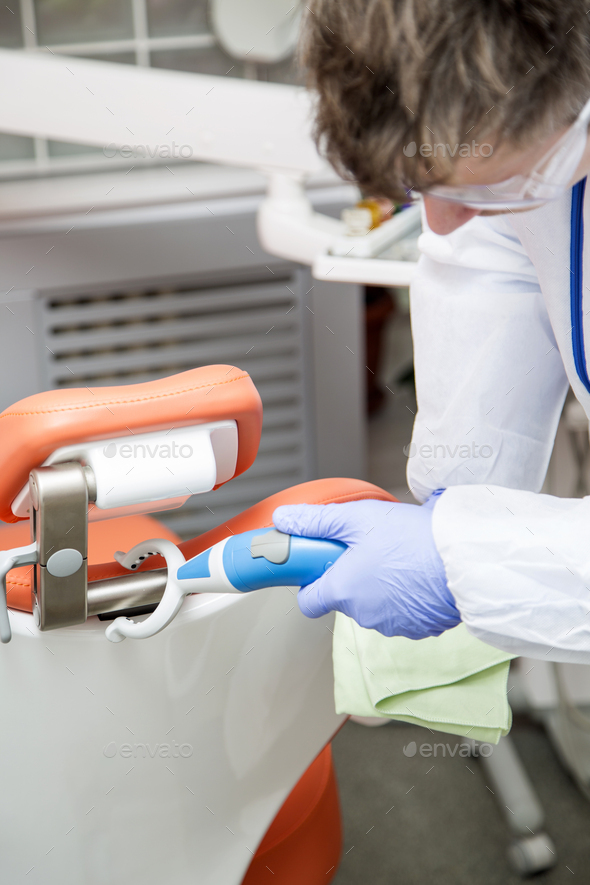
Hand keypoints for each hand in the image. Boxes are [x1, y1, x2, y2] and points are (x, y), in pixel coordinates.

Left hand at [272, 494, 459, 639]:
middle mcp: (364, 615)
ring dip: (378, 586)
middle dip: (350, 575)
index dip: (310, 582)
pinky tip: (416, 574)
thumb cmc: (413, 539)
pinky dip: (404, 597)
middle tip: (369, 548)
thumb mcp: (357, 519)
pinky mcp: (420, 629)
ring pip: (373, 606)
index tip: (320, 565)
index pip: (308, 602)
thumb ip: (316, 521)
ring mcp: (393, 625)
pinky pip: (402, 614)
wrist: (464, 559)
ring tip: (398, 557)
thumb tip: (283, 519)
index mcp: (343, 590)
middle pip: (343, 598)